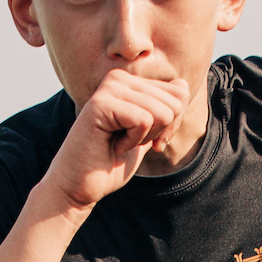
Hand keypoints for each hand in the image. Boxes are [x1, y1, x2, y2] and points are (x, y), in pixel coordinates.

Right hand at [43, 69, 189, 212]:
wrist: (78, 184)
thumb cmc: (111, 162)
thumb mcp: (147, 135)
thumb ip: (165, 112)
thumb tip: (183, 86)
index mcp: (131, 82)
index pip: (180, 93)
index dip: (171, 126)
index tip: (147, 140)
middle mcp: (120, 77)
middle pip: (175, 103)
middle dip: (159, 133)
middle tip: (129, 142)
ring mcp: (110, 87)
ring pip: (162, 112)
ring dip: (144, 138)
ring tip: (118, 142)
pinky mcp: (101, 103)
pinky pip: (143, 121)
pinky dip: (132, 142)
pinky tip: (112, 144)